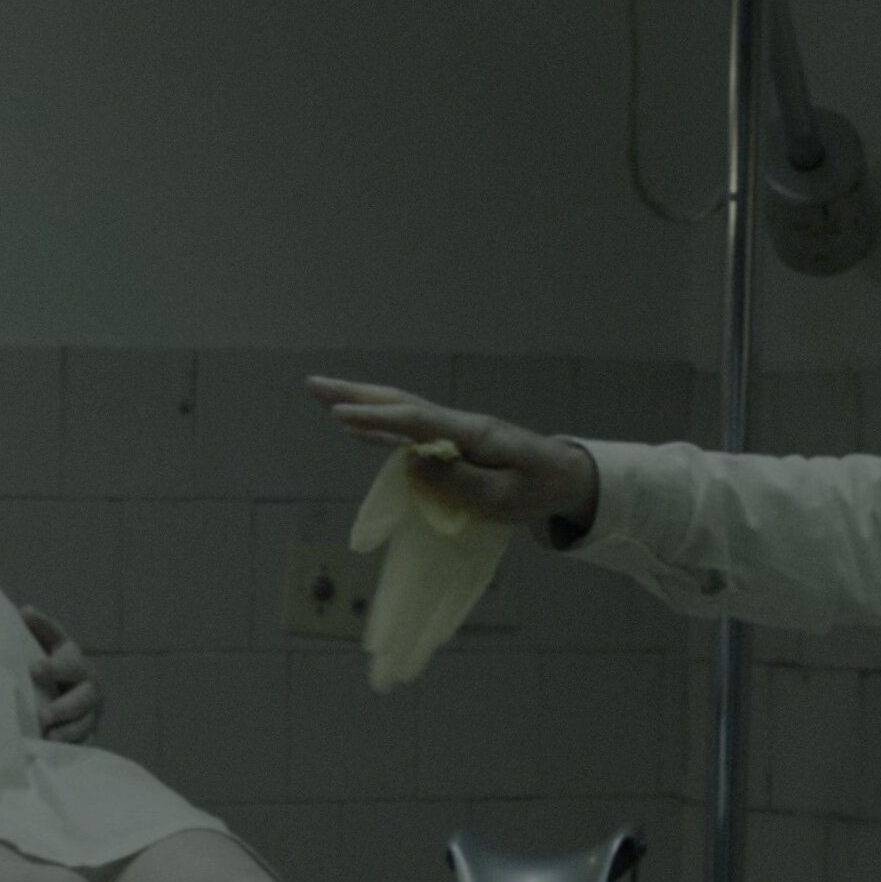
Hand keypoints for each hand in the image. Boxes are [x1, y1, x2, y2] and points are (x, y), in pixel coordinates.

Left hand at [22, 607, 100, 743]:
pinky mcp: (90, 730)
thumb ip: (39, 629)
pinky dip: (74, 746)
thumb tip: (26, 611)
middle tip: (44, 716)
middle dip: (64, 707)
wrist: (68, 686)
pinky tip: (58, 751)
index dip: (53, 666)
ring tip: (49, 738)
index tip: (34, 670)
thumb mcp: (45, 643)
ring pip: (85, 721)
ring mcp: (91, 709)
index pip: (67, 660)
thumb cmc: (48, 662)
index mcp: (73, 659)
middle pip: (82, 696)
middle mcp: (88, 684)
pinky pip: (86, 740)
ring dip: (68, 731)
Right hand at [306, 377, 599, 530]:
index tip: (339, 416)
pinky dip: (379, 426)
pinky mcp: (454, 443)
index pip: (415, 422)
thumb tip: (413, 459)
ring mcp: (455, 431)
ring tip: (323, 399)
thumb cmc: (541, 489)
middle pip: (399, 404)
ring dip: (362, 404)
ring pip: (400, 412)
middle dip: (355, 395)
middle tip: (313, 385)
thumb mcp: (506, 496)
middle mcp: (458, 424)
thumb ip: (460, 478)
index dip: (376, 419)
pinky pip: (408, 431)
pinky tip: (356, 430)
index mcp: (472, 433)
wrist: (568, 478)